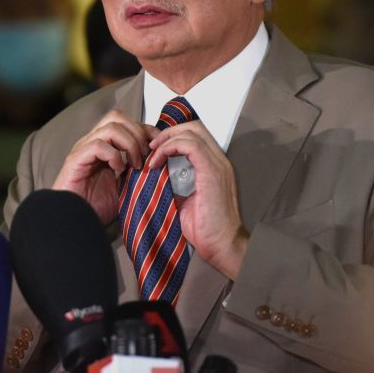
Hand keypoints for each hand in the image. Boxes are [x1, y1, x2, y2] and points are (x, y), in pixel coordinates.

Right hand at [53, 110, 158, 224]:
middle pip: (117, 116)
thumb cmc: (95, 207)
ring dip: (129, 143)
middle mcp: (93, 142)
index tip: (158, 145)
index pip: (126, 122)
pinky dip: (114, 155)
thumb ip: (139, 173)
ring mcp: (83, 149)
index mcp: (105, 146)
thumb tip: (159, 164)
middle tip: (145, 156)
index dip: (145, 129)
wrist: (73, 222)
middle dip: (137, 133)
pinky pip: (98, 144)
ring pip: (110, 126)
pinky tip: (118, 170)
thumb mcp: (126, 188)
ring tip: (134, 164)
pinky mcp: (76, 159)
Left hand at [147, 121, 248, 279]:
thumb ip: (176, 184)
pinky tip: (157, 162)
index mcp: (215, 166)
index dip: (173, 136)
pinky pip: (189, 145)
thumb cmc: (205, 229)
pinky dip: (169, 148)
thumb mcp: (186, 201)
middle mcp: (220, 160)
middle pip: (194, 127)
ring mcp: (218, 164)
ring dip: (166, 139)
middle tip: (150, 147)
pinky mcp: (212, 171)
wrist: (222, 246)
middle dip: (168, 132)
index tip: (154, 150)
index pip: (196, 135)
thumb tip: (157, 176)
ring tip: (151, 154)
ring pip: (191, 131)